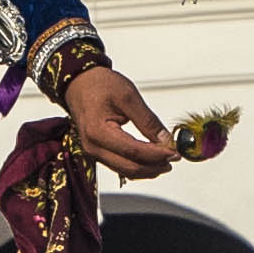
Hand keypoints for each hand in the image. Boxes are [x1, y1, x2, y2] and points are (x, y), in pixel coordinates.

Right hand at [62, 63, 177, 177]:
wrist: (79, 83)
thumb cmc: (99, 85)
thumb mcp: (128, 96)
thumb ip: (148, 120)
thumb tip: (165, 139)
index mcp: (98, 132)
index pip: (133, 151)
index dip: (156, 154)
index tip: (174, 152)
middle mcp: (93, 147)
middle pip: (129, 166)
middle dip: (154, 166)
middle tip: (174, 158)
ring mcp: (93, 152)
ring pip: (125, 170)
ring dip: (147, 169)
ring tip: (166, 161)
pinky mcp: (98, 152)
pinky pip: (120, 165)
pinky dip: (137, 165)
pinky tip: (151, 160)